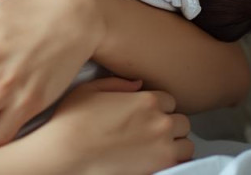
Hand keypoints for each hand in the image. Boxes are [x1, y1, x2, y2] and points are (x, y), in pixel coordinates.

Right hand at [34, 77, 193, 174]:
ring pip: (186, 143)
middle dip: (168, 125)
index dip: (158, 107)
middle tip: (151, 132)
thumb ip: (118, 83)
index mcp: (146, 100)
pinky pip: (182, 163)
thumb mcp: (90, 90)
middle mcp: (159, 122)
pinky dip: (174, 162)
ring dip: (175, 144)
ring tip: (157, 148)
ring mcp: (162, 147)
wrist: (64, 155)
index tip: (147, 115)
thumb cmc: (71, 123)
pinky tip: (157, 160)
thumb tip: (137, 84)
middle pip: (181, 121)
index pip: (169, 100)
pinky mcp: (159, 167)